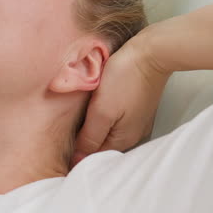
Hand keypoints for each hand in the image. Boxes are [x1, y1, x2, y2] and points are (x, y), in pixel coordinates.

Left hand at [71, 33, 169, 165]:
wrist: (152, 53)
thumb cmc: (126, 78)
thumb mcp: (101, 111)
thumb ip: (90, 137)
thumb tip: (78, 159)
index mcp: (123, 140)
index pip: (94, 157)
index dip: (76, 154)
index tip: (61, 148)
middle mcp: (132, 135)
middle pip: (102, 145)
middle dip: (85, 143)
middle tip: (66, 135)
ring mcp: (136, 121)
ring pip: (109, 132)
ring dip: (94, 129)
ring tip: (79, 121)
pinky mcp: (137, 107)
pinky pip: (116, 119)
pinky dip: (104, 117)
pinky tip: (96, 108)